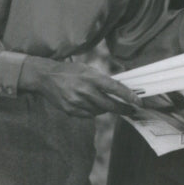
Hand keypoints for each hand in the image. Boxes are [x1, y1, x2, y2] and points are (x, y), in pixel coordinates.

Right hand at [19, 57, 141, 117]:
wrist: (45, 77)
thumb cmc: (70, 71)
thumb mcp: (87, 69)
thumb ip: (102, 79)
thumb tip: (119, 88)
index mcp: (91, 77)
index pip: (115, 88)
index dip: (128, 96)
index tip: (138, 102)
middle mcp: (85, 91)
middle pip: (109, 105)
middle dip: (122, 109)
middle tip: (131, 110)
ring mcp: (76, 102)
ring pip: (99, 111)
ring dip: (106, 109)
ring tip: (107, 103)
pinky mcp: (70, 111)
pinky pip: (88, 115)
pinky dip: (93, 111)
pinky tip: (91, 104)